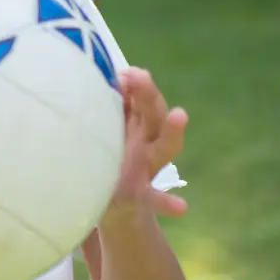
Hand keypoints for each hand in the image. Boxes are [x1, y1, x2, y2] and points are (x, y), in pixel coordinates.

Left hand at [104, 68, 187, 223]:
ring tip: (180, 114)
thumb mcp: (108, 131)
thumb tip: (99, 77)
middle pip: (154, 114)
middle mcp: (149, 143)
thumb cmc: (106, 157)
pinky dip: (168, 202)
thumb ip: (109, 109)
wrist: (105, 202)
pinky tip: (181, 207)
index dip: (138, 83)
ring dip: (172, 130)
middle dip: (149, 94)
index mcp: (139, 125)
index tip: (126, 71)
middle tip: (141, 76)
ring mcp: (148, 168)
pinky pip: (155, 197)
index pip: (144, 99)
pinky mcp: (139, 194)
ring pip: (165, 146)